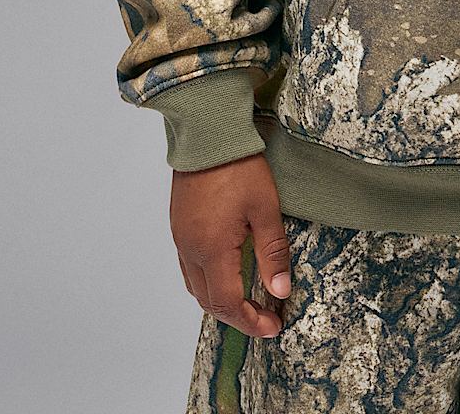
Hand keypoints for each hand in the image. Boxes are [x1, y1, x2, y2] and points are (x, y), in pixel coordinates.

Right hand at [169, 152, 290, 337]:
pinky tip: (227, 271)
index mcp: (211, 249)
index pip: (227, 304)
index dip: (251, 321)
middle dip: (237, 315)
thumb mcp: (265, 209)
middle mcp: (190, 249)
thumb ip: (272, 253)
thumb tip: (280, 290)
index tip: (273, 326)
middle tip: (265, 316)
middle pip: (209, 301)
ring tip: (248, 298)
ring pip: (196, 286)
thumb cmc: (238, 167)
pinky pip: (189, 267)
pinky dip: (208, 280)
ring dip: (220, 300)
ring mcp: (181, 238)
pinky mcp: (179, 225)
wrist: (207, 133)